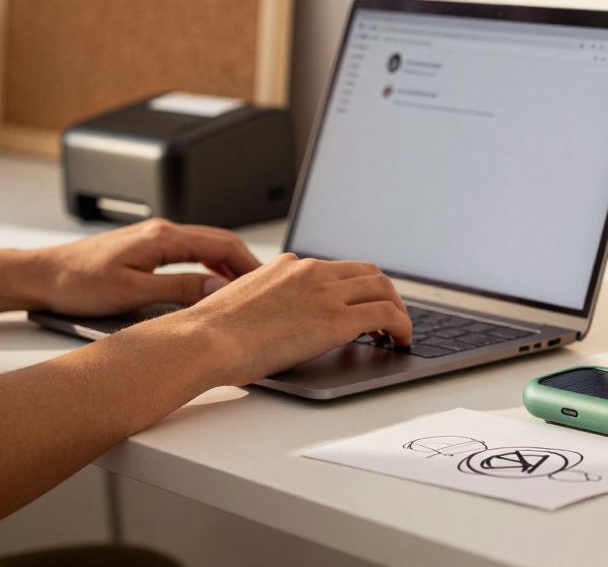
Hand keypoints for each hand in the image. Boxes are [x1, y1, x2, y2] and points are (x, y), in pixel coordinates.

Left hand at [36, 219, 261, 315]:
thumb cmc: (78, 284)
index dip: (249, 265)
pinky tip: (212, 284)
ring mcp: (155, 237)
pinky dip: (209, 266)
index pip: (223, 245)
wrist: (42, 275)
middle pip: (220, 242)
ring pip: (206, 247)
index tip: (267, 284)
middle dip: (246, 264)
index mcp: (163, 237)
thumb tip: (217, 290)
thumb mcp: (132, 293)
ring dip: (228, 265)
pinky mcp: (147, 247)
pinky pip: (190, 252)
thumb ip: (178, 290)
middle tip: (265, 289)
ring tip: (244, 289)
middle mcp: (162, 231)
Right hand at [164, 254, 412, 384]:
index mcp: (289, 266)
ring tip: (398, 332)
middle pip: (369, 273)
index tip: (363, 303)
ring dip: (398, 310)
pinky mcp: (338, 319)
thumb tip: (274, 322)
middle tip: (389, 318)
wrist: (205, 340)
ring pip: (384, 289)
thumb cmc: (213, 333)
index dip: (358, 286)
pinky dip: (403, 326)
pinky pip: (388, 315)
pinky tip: (400, 341)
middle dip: (384, 294)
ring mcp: (327, 293)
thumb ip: (267, 301)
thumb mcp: (243, 302)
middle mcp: (312, 272)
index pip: (337, 268)